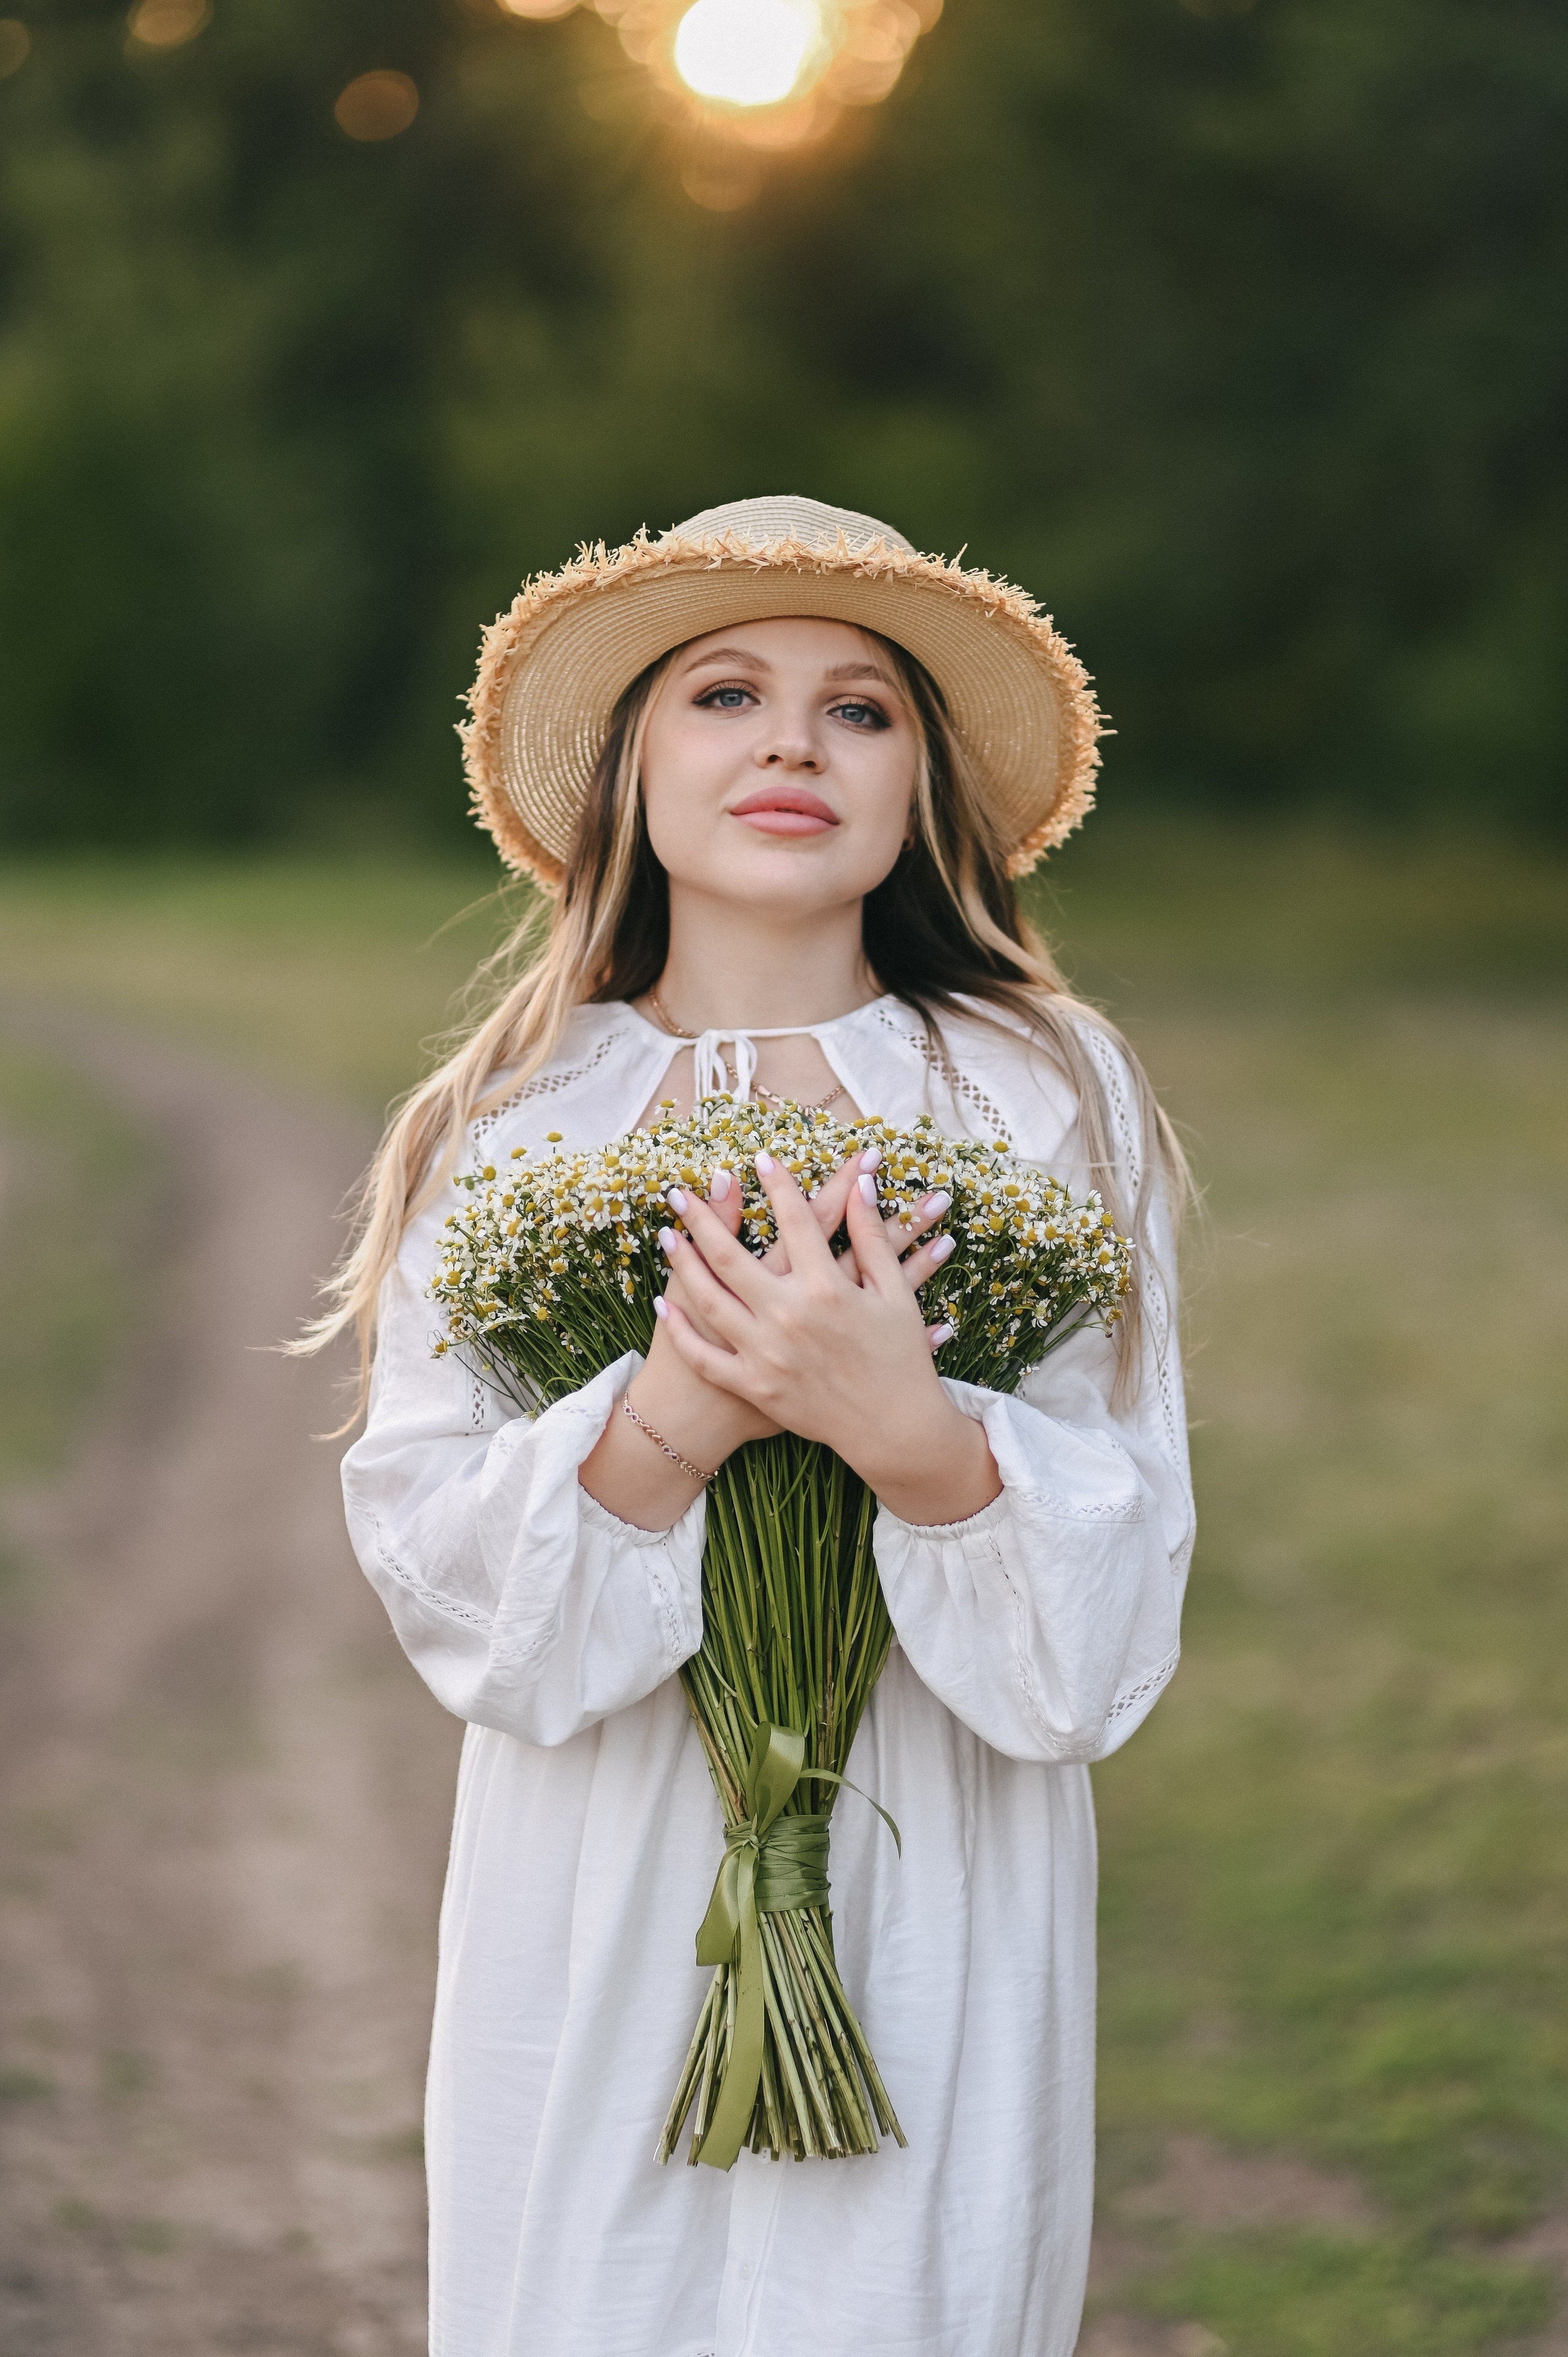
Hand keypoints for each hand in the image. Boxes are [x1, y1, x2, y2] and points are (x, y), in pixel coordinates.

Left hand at [655, 1153, 1001, 1525]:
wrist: (893, 1430)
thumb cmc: (901, 1360)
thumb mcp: (896, 1295)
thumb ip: (873, 1238)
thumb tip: (862, 1186)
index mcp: (827, 1289)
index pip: (795, 1220)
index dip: (777, 1184)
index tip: (759, 1158)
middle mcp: (789, 1317)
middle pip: (732, 1256)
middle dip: (702, 1219)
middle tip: (680, 1193)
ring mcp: (766, 1354)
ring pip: (711, 1299)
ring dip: (684, 1264)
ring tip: (666, 1235)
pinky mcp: (754, 1386)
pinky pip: (706, 1356)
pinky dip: (682, 1330)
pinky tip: (664, 1302)